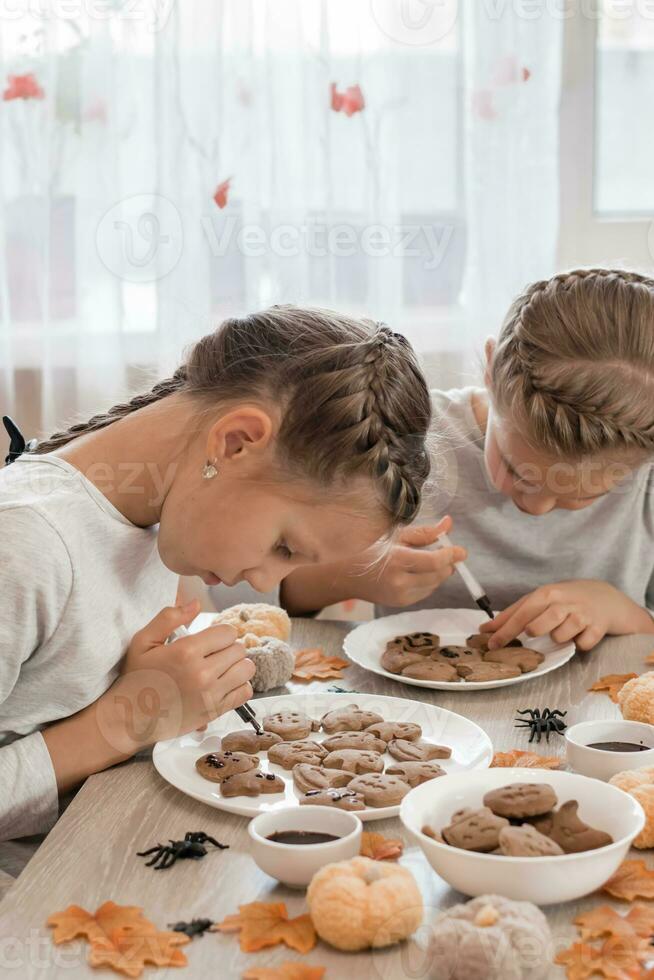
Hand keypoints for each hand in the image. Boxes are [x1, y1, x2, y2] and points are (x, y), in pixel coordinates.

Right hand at [99, 600, 254, 752]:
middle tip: (213, 654)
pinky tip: (224, 684)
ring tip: (222, 668)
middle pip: (239, 649)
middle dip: (228, 648)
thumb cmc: (137, 677)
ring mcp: (210, 694)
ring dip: (237, 666)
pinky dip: (239, 686)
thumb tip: (196, 604)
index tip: (210, 641)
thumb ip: (169, 618)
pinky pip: (245, 692)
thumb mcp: (143, 641)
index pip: (228, 633)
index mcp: (186, 652)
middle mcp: (202, 673)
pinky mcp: (214, 711)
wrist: (130, 718)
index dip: (220, 634)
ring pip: (246, 669)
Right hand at [353, 516, 466, 606]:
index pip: (434, 562)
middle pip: (438, 575)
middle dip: (448, 563)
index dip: (451, 556)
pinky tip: (418, 573)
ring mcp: (400, 595)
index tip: (461, 551)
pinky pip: (426, 592)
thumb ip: (425, 532)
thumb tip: (448, 524)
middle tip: (446, 552)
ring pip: (435, 584)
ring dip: (439, 572)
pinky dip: (429, 582)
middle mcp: (399, 581)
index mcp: (396, 559)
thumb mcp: (397, 536)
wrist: (348, 576)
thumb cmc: (372, 550)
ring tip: (428, 560)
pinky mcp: (401, 603)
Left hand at [479, 580, 653, 650]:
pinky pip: (581, 645)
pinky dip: (579, 644)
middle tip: (534, 632)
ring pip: (559, 637)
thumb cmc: (565, 600)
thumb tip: (485, 628)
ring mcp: (582, 615)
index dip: (504, 631)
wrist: (606, 598)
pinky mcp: (598, 628)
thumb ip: (513, 613)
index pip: (521, 614)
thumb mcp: (540, 600)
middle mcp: (564, 603)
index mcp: (547, 594)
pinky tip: (581, 634)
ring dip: (558, 638)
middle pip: (538, 625)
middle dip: (532, 632)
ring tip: (564, 630)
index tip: (491, 644)